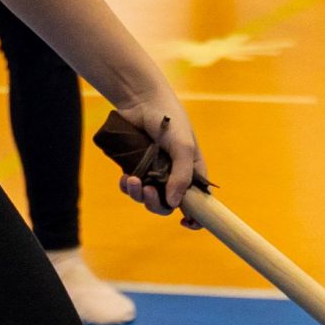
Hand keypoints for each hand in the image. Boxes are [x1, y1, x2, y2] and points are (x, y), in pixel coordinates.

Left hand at [114, 104, 205, 223]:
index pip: (199, 202)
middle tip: (148, 192)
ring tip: (132, 181)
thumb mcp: (182, 146)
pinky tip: (125, 177)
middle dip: (157, 204)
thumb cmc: (170, 120)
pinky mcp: (136, 167)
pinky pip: (131, 187)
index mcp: (192, 172)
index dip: (195, 217)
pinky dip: (127, 186)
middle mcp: (173, 176)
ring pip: (147, 198)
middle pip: (167, 205)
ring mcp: (153, 172)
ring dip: (139, 195)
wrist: (141, 100)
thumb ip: (181, 175)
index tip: (186, 223)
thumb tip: (174, 204)